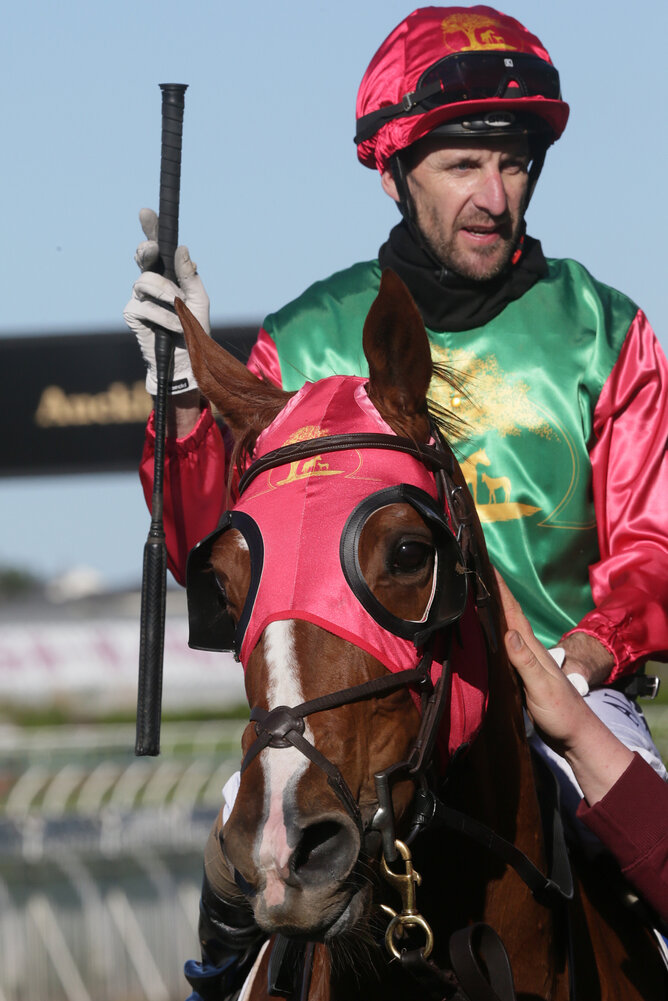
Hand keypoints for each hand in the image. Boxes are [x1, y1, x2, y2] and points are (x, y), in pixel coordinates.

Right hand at [123, 208, 210, 395]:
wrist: (187, 360)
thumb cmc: (194, 329)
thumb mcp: (199, 300)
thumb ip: (190, 276)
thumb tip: (182, 248)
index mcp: (167, 274)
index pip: (157, 247)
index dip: (150, 228)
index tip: (146, 212)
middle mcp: (150, 282)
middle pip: (143, 256)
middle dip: (147, 250)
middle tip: (152, 250)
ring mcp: (139, 297)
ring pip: (146, 282)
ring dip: (168, 296)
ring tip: (180, 313)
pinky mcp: (132, 314)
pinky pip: (147, 306)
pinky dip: (166, 318)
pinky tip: (174, 328)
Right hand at [495, 571, 632, 803]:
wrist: (575, 737)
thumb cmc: (561, 713)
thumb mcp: (542, 688)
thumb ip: (525, 662)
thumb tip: (508, 633)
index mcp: (533, 649)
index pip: (514, 613)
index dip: (501, 590)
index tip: (486, 566)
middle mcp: (528, 651)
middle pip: (508, 616)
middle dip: (494, 593)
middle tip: (475, 573)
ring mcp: (525, 663)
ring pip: (505, 630)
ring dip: (492, 611)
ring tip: (475, 595)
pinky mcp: (521, 675)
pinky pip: (503, 648)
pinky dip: (493, 635)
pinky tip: (484, 634)